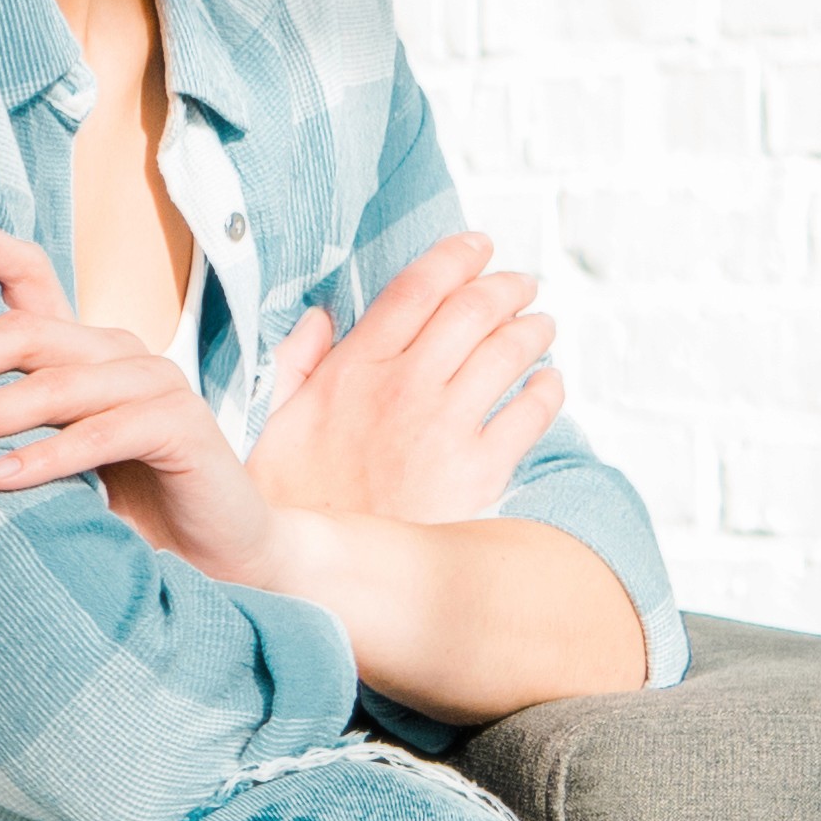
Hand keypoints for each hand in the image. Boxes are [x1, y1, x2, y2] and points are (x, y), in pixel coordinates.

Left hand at [0, 216, 279, 582]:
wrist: (209, 551)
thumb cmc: (117, 499)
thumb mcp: (48, 452)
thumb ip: (3, 423)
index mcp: (81, 347)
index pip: (31, 275)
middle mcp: (118, 351)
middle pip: (26, 333)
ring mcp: (155, 382)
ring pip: (57, 386)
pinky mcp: (182, 425)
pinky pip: (103, 434)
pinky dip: (46, 457)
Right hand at [241, 231, 561, 530]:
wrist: (316, 574)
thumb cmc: (291, 503)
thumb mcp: (273, 423)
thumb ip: (297, 362)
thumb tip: (321, 317)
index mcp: (353, 370)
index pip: (416, 288)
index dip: (455, 257)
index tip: (477, 245)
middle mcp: (404, 388)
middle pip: (473, 309)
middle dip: (506, 286)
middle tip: (520, 284)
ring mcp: (445, 427)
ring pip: (510, 351)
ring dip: (533, 329)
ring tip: (541, 326)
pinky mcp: (479, 471)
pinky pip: (531, 413)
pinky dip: (547, 389)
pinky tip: (547, 383)